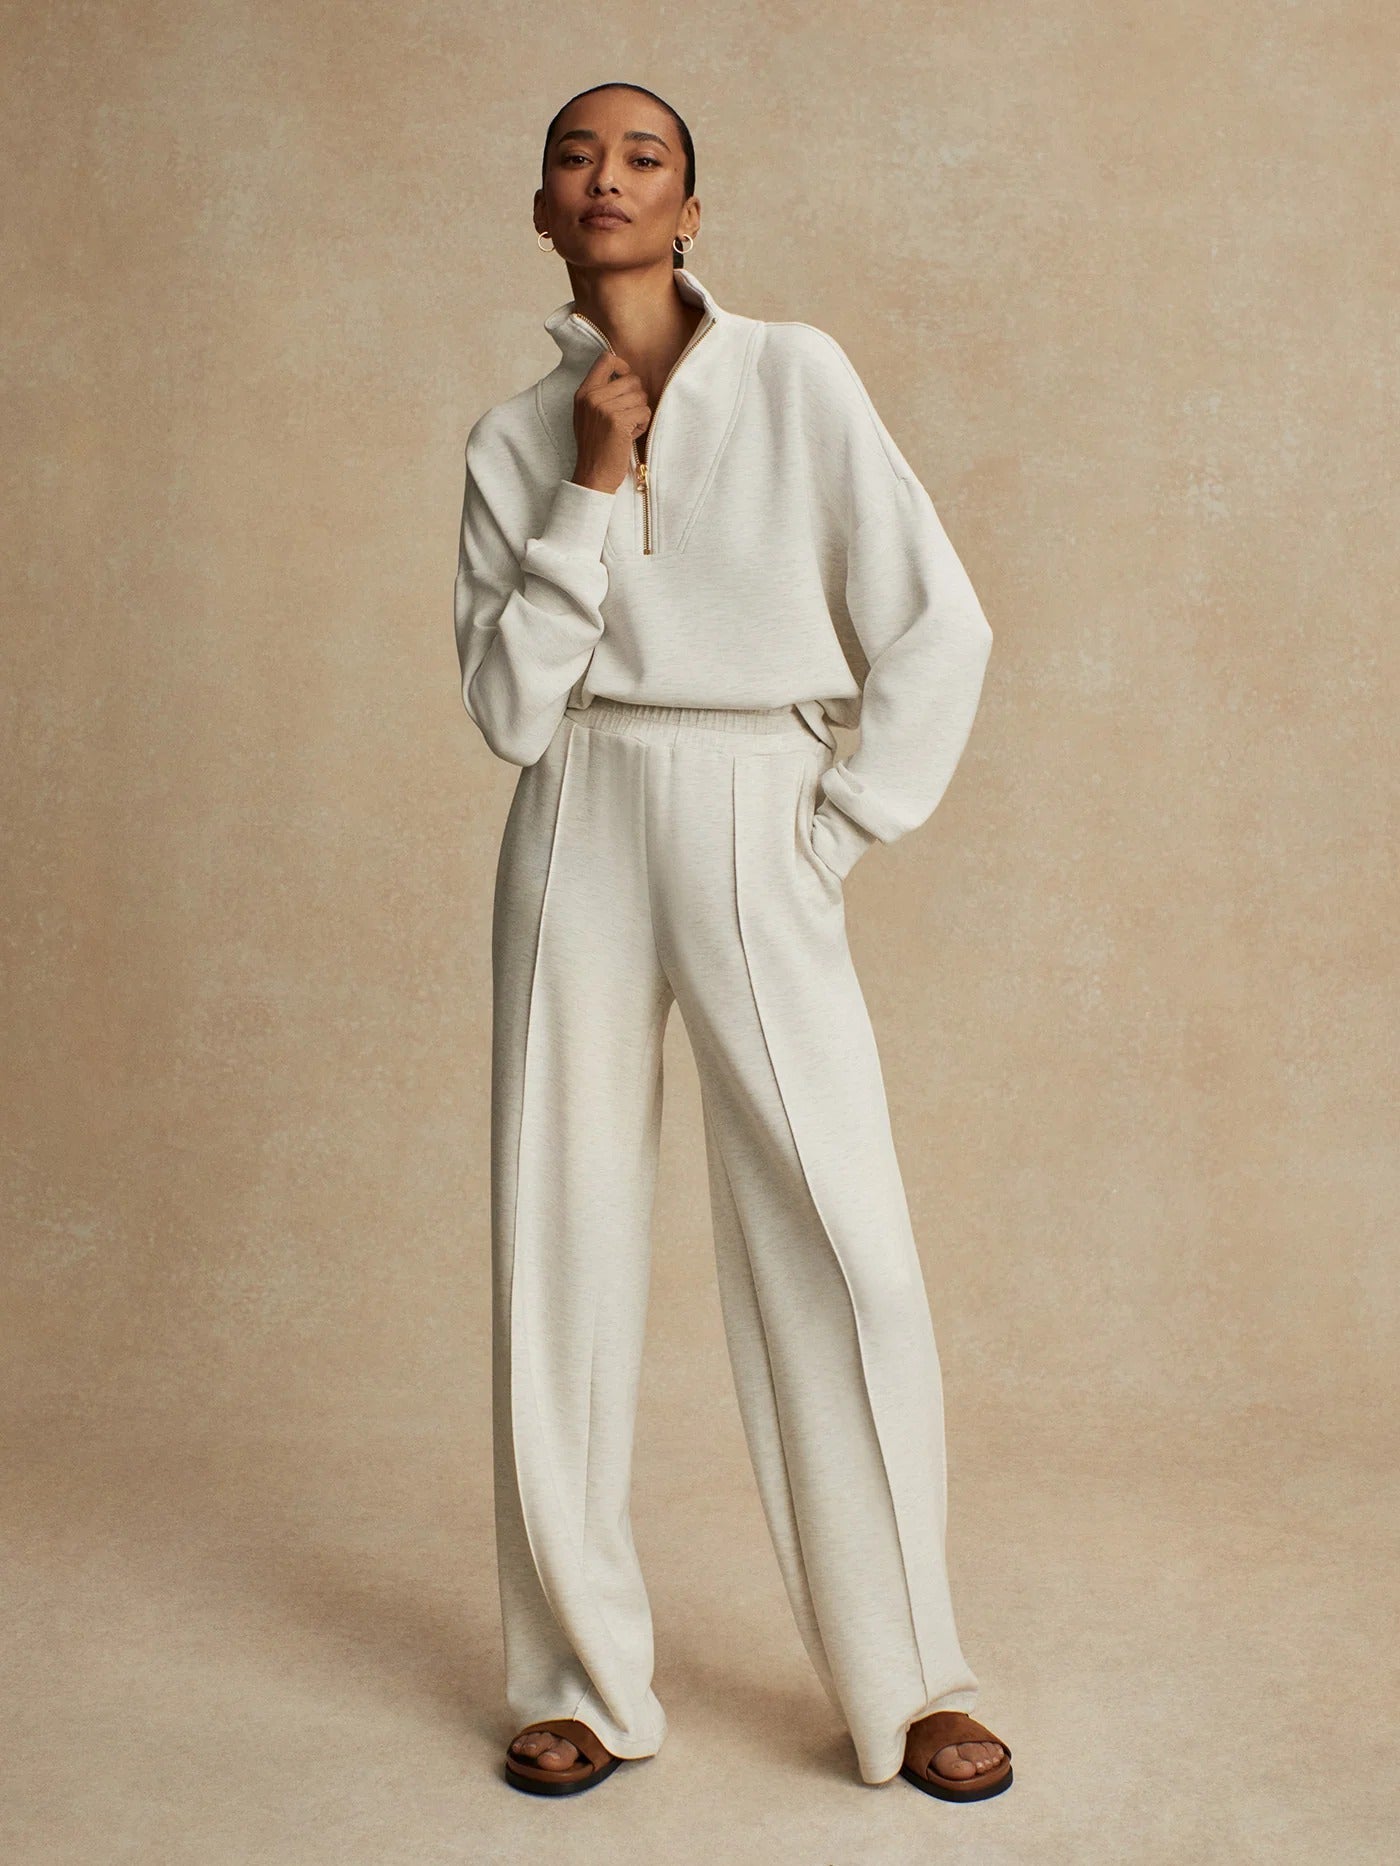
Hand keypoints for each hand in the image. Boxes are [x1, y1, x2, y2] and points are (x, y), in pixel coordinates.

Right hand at [570, 347, 650, 494]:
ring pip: (641, 396)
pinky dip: (642, 425)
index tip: (626, 382)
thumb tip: (623, 373)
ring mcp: (604, 408)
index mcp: (584, 392)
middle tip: (627, 416)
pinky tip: (631, 436)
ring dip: (640, 413)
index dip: (623, 367)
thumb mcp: (587, 414)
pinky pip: (644, 412)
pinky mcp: (618, 421)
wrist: (593, 475)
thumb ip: (600, 393)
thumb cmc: (595, 446)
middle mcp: (592, 397)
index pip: (606, 359)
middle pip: (632, 379)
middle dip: (637, 398)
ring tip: (627, 428)